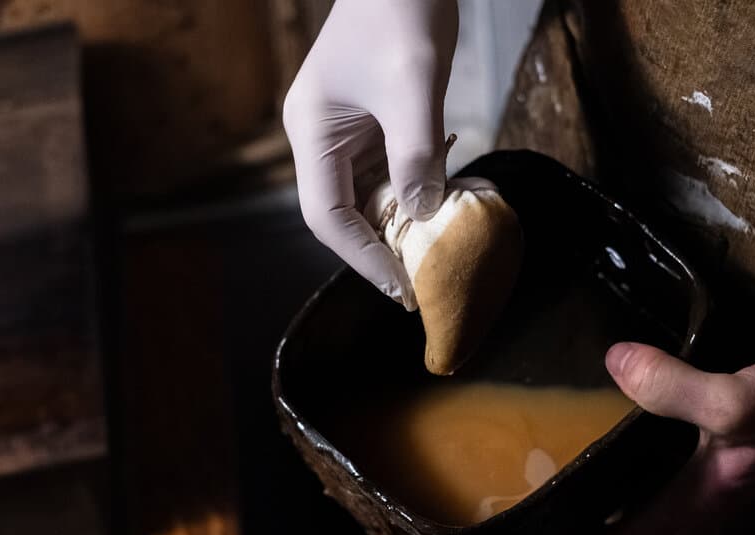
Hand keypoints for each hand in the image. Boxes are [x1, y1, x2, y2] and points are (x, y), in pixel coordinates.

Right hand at [282, 0, 458, 310]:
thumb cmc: (400, 13)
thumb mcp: (413, 85)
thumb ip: (416, 153)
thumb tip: (422, 214)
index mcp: (312, 132)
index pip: (327, 216)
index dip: (362, 257)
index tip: (400, 288)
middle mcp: (319, 138)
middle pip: (344, 213)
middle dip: (382, 245)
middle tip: (422, 279)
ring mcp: (342, 132)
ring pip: (367, 195)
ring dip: (402, 220)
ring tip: (436, 247)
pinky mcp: (369, 123)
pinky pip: (386, 171)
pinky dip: (414, 188)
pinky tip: (443, 195)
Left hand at [575, 315, 754, 534]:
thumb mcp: (736, 400)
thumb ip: (671, 388)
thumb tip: (614, 364)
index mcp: (707, 494)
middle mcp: (717, 488)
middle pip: (651, 524)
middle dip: (608, 525)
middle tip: (563, 504)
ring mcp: (734, 466)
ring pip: (670, 494)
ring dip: (634, 494)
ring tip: (591, 468)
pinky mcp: (746, 439)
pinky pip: (688, 461)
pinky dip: (659, 457)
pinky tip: (646, 425)